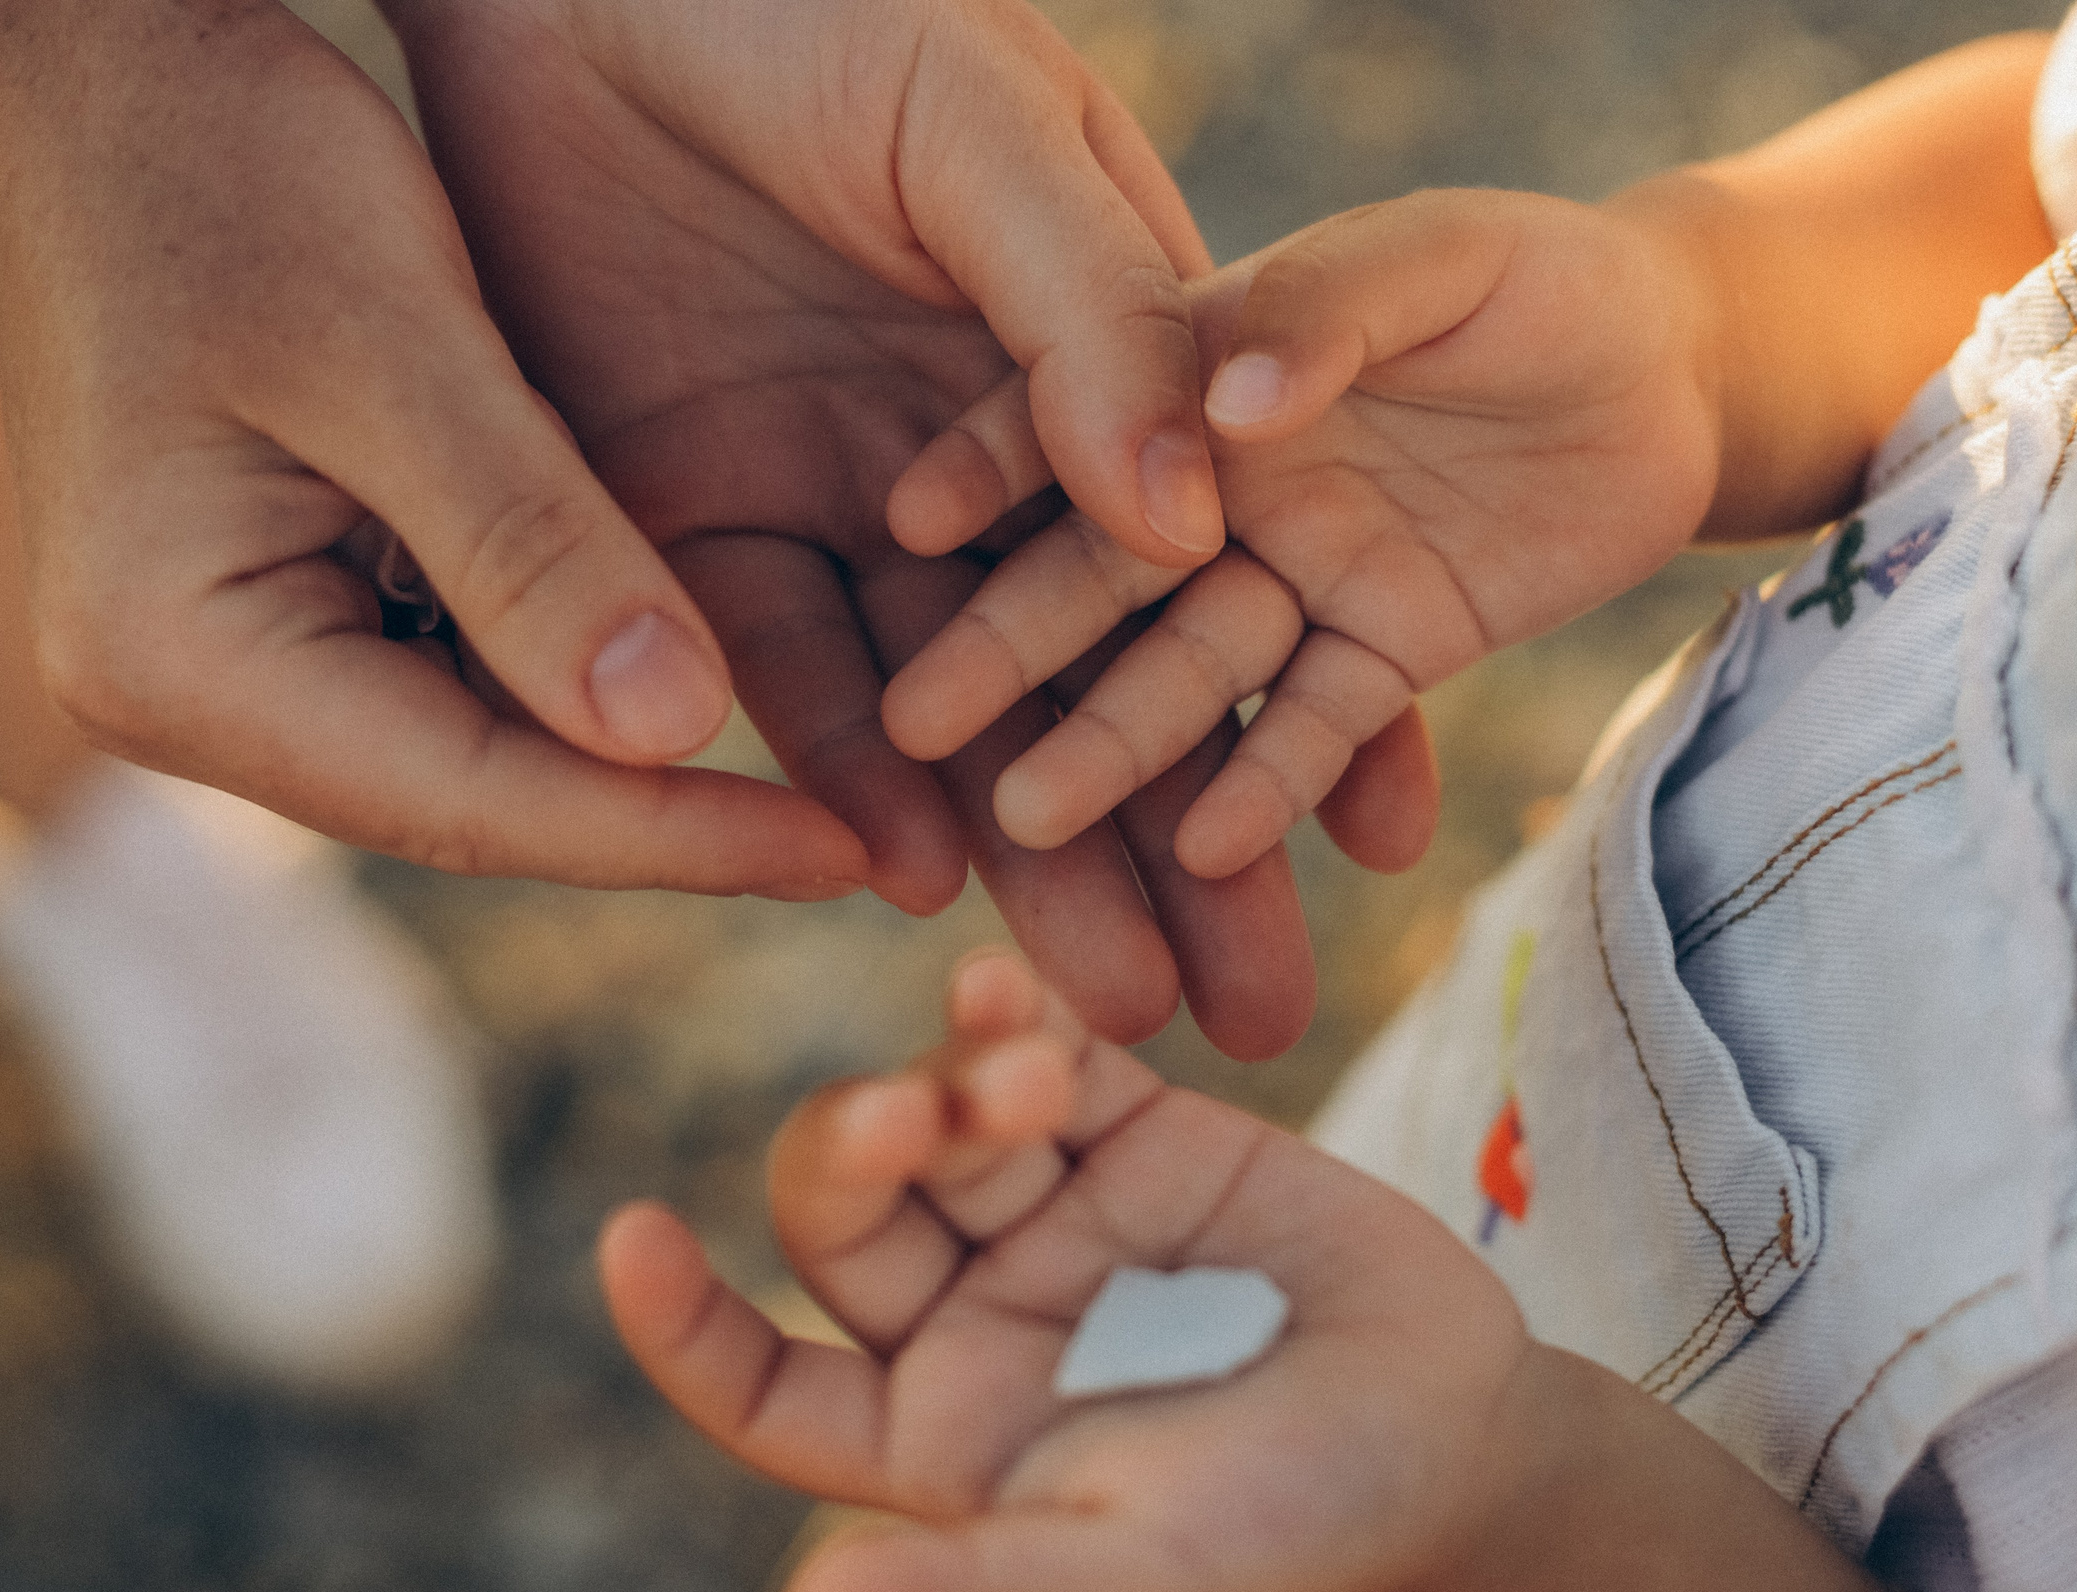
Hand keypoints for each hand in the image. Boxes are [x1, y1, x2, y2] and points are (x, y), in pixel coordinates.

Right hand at [0, 0, 863, 894]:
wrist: (101, 71)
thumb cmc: (216, 160)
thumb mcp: (387, 342)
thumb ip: (526, 539)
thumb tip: (676, 727)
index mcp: (182, 656)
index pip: (471, 799)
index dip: (671, 836)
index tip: (842, 853)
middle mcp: (195, 693)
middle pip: (483, 799)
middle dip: (679, 824)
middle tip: (878, 846)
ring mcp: (240, 659)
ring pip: (490, 752)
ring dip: (652, 770)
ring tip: (844, 800)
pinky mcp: (296, 605)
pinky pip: (469, 675)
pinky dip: (596, 679)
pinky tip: (727, 684)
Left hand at [387, 0, 1311, 1055]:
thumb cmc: (801, 3)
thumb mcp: (975, 130)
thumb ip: (1093, 311)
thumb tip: (1191, 521)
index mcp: (1093, 345)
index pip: (1223, 560)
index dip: (1306, 694)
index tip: (1379, 847)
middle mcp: (986, 449)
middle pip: (1108, 675)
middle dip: (1184, 841)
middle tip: (1256, 1006)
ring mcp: (844, 498)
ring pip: (966, 711)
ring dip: (1041, 853)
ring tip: (1122, 1000)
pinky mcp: (696, 526)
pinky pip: (789, 675)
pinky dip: (856, 774)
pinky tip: (928, 876)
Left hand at [599, 950, 1532, 1591]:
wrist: (1459, 1440)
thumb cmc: (1294, 1538)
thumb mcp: (1138, 1577)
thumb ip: (976, 1587)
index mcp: (934, 1439)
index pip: (764, 1388)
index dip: (683, 1326)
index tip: (628, 1236)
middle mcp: (969, 1318)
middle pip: (845, 1217)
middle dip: (853, 1154)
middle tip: (908, 1118)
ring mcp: (1052, 1213)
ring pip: (942, 1116)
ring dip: (957, 1079)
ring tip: (1028, 1083)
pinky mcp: (1141, 1131)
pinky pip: (1051, 1051)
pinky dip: (1016, 1014)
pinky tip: (1002, 984)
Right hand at [881, 188, 1722, 879]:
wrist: (1675, 369)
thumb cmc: (1544, 275)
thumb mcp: (1441, 254)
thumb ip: (1328, 308)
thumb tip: (1229, 413)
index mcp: (1199, 361)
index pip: (1065, 415)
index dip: (986, 466)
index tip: (899, 526)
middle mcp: (1224, 484)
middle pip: (1101, 576)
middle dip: (1009, 651)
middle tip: (914, 730)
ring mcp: (1296, 574)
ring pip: (1191, 672)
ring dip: (1115, 749)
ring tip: (1031, 827)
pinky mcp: (1380, 649)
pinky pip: (1316, 725)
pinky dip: (1270, 786)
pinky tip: (1211, 853)